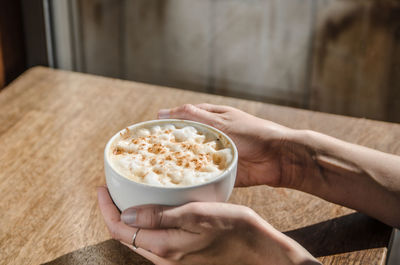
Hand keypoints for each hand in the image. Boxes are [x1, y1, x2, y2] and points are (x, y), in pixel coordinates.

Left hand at [97, 186, 319, 264]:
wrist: (259, 250)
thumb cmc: (233, 229)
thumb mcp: (196, 215)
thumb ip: (159, 217)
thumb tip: (126, 215)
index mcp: (164, 247)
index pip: (120, 230)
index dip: (106, 209)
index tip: (101, 188)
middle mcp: (164, 257)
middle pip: (126, 236)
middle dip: (114, 213)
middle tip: (112, 190)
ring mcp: (174, 258)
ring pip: (140, 238)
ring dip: (129, 218)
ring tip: (128, 196)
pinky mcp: (184, 254)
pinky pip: (155, 239)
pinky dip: (147, 223)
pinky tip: (154, 209)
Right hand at [158, 103, 304, 187]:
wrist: (279, 158)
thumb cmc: (252, 133)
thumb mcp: (220, 121)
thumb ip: (193, 117)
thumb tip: (162, 112)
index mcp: (211, 119)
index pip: (183, 119)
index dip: (166, 125)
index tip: (146, 133)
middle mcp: (211, 137)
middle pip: (185, 141)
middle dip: (170, 148)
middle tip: (148, 157)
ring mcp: (216, 156)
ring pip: (193, 160)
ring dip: (181, 165)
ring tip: (159, 173)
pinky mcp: (221, 173)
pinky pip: (204, 177)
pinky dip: (194, 180)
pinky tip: (179, 185)